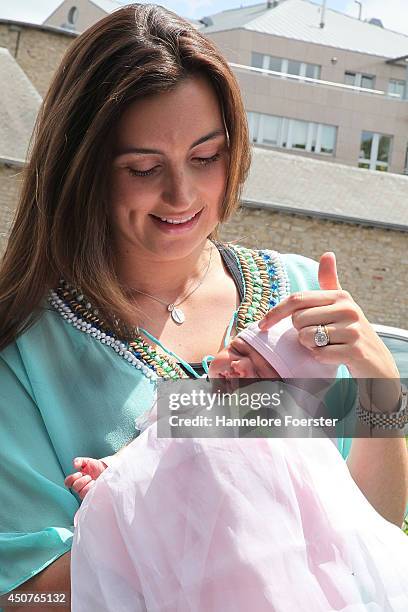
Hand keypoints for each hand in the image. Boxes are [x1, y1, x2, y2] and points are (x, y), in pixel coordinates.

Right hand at [64, 457, 106, 499]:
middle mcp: (80, 487)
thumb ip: (80, 461)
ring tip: (93, 481)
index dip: (72, 478)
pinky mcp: (92, 495)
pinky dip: (92, 489)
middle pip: (74, 488)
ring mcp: (86, 492)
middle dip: (82, 480)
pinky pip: (89, 497)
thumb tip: (74, 465)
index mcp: (77, 479)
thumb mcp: (87, 461)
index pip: (67, 482)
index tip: (80, 473)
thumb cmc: (96, 466)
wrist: (107, 470)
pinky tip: (96, 485)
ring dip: (87, 486)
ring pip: (81, 494)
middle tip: (89, 476)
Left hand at [258, 252, 399, 380]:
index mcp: (340, 296)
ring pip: (306, 337)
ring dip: (310, 346)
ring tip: (327, 345)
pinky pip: (319, 354)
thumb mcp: (341, 304)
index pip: (297, 299)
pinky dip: (320, 358)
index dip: (275, 312)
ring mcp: (353, 330)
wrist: (376, 361)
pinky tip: (333, 356)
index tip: (262, 324)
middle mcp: (348, 309)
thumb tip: (327, 254)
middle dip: (300, 332)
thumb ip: (330, 282)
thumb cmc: (350, 331)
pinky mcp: (355, 351)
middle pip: (298, 320)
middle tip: (318, 336)